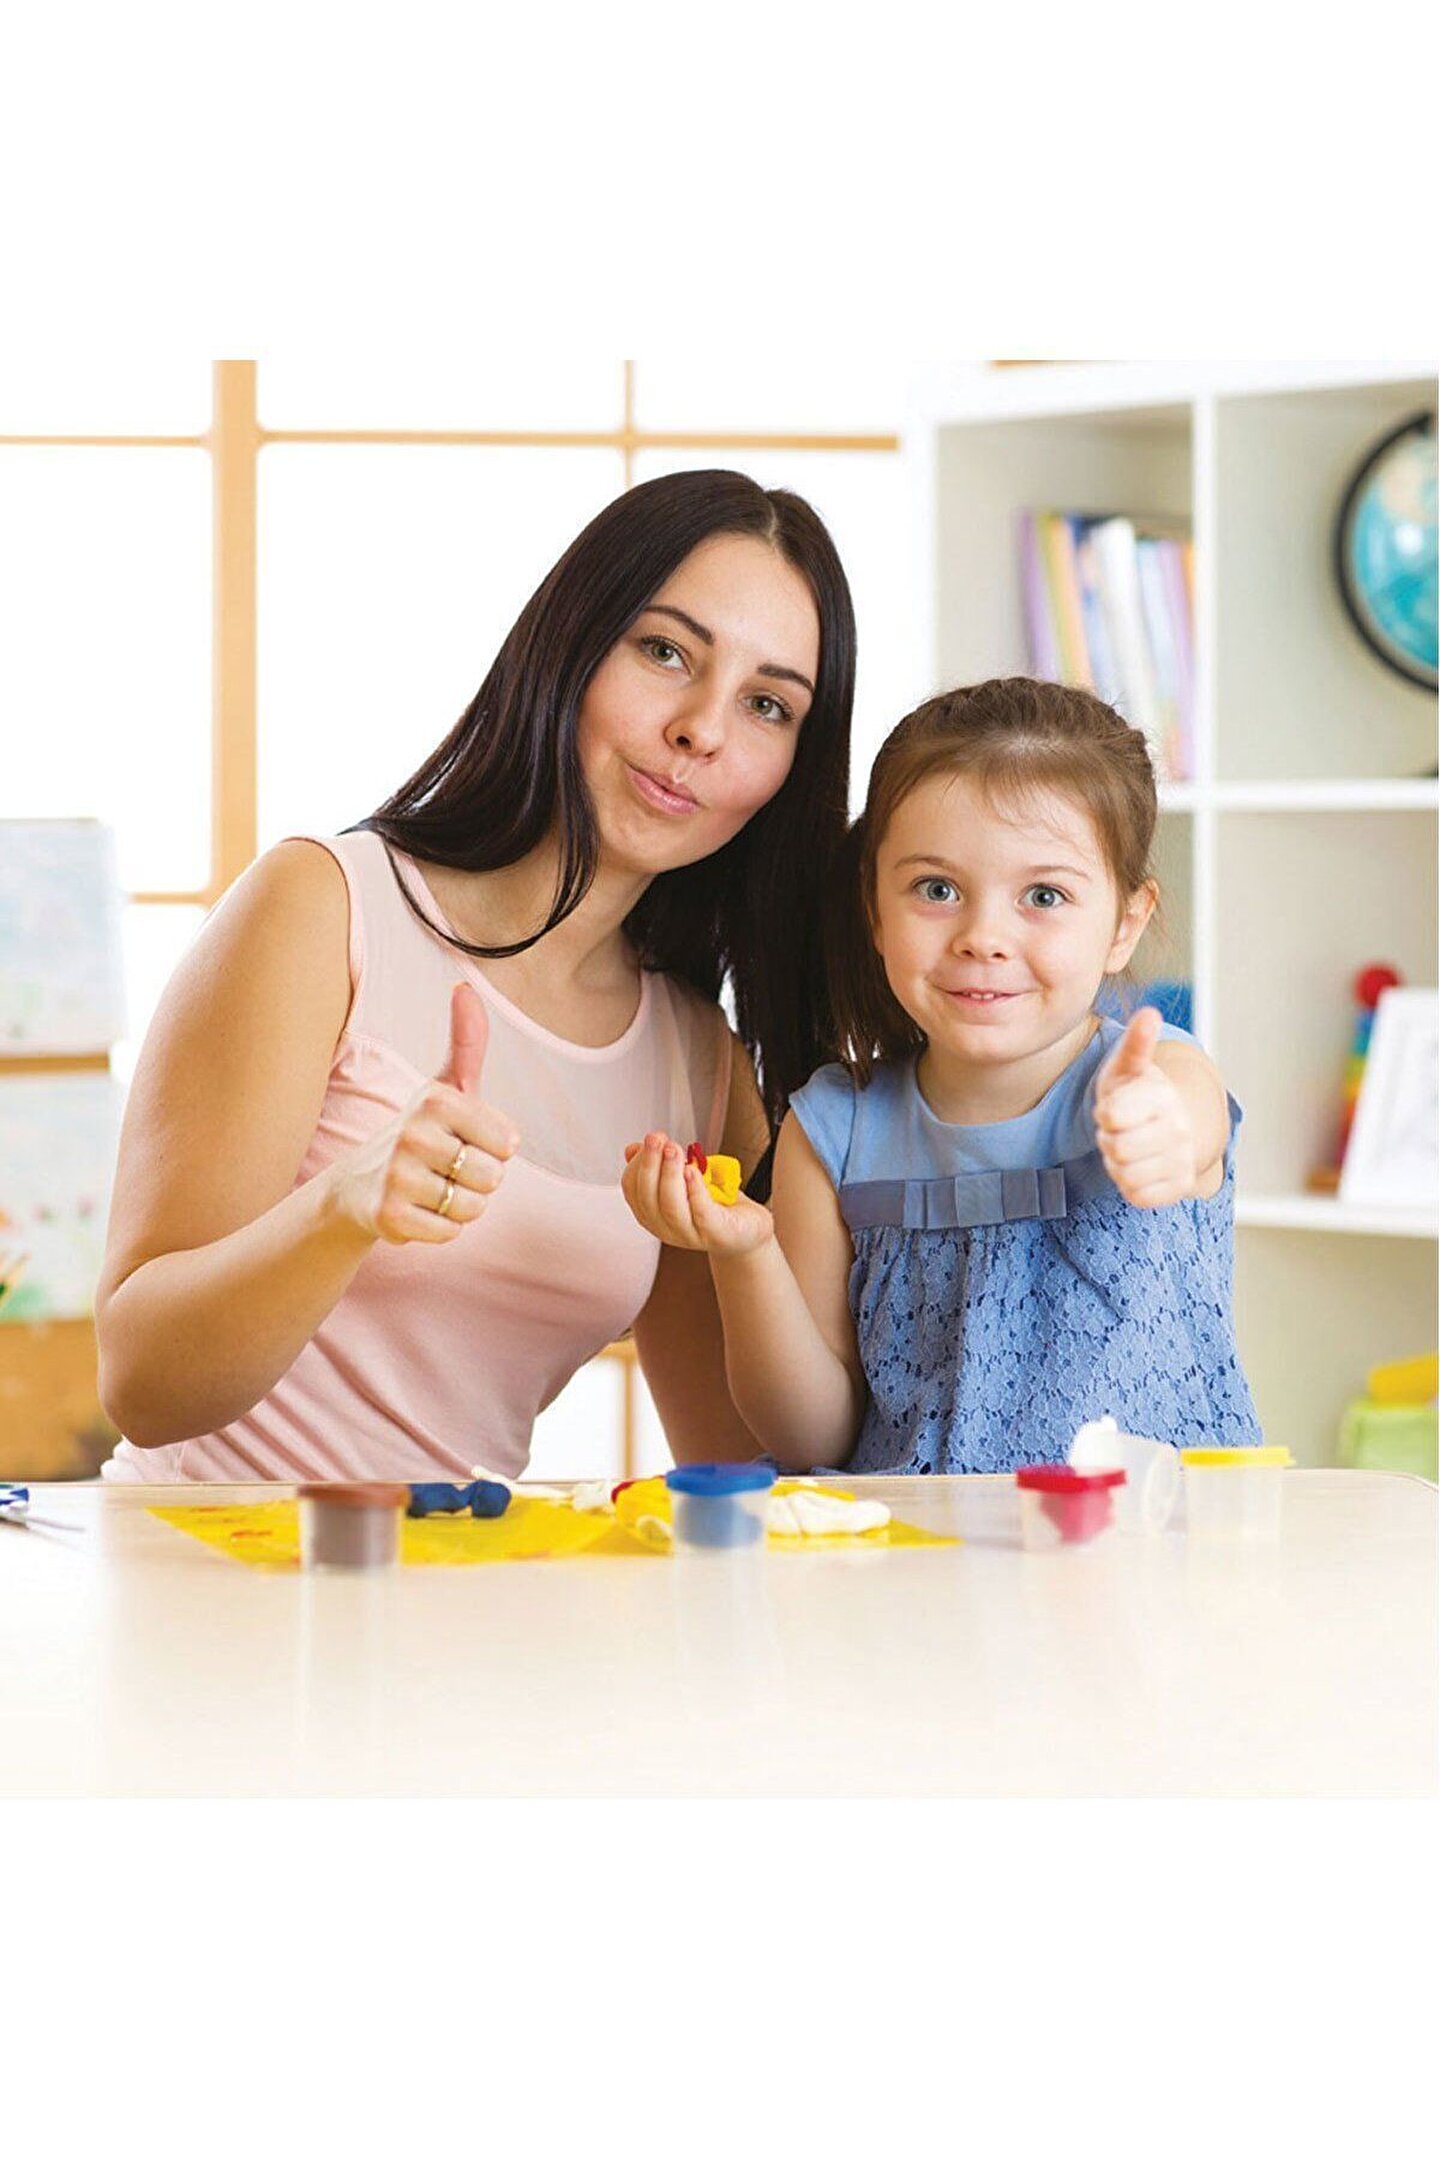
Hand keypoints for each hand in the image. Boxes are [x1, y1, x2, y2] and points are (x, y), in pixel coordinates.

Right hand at [330, 983, 519, 1244]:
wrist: (359, 1183)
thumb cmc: (420, 1131)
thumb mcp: (447, 1086)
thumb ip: (468, 1040)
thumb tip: (465, 985)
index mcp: (437, 1099)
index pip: (509, 1143)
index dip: (493, 1148)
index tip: (462, 1139)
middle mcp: (414, 1133)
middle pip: (494, 1177)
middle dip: (478, 1181)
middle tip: (444, 1168)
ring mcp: (399, 1175)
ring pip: (474, 1208)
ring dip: (461, 1206)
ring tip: (432, 1188)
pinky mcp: (389, 1216)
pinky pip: (450, 1233)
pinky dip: (441, 1228)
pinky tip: (417, 1209)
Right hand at [621, 1131, 774, 1258]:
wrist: (747, 1228)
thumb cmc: (714, 1203)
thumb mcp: (684, 1178)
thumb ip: (659, 1165)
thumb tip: (632, 1149)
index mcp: (652, 1213)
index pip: (632, 1189)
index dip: (637, 1163)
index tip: (650, 1139)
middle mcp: (665, 1227)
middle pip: (648, 1198)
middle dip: (650, 1164)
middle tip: (657, 1139)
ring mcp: (689, 1234)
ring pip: (671, 1206)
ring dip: (670, 1174)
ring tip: (674, 1150)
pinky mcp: (715, 1233)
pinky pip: (700, 1212)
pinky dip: (694, 1190)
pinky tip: (692, 1171)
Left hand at [1093, 1007, 1197, 1207]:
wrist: (1169, 1125)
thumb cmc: (1137, 1093)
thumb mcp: (1129, 1066)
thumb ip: (1136, 1043)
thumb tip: (1149, 1014)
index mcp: (1162, 1095)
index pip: (1111, 1116)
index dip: (1104, 1113)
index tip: (1114, 1106)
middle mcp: (1178, 1127)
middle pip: (1116, 1148)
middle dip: (1109, 1139)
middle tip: (1120, 1129)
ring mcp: (1182, 1158)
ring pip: (1125, 1174)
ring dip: (1118, 1163)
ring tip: (1129, 1146)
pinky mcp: (1180, 1186)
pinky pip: (1138, 1196)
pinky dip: (1131, 1185)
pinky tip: (1139, 1167)